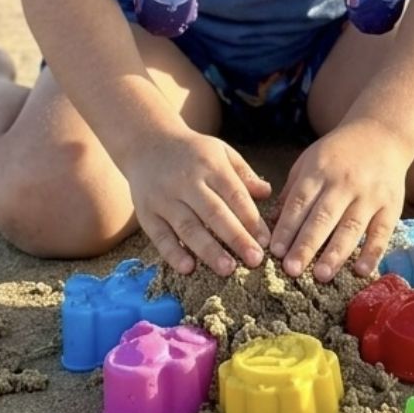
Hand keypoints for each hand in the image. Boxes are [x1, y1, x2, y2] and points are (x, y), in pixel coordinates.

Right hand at [121, 130, 271, 276]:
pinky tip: (188, 269)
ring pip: (188, 227)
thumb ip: (243, 173)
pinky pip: (160, 236)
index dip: (251, 219)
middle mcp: (187, 181)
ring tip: (228, 270)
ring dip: (209, 251)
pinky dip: (173, 253)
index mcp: (210, 165)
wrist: (146, 142)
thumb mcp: (220, 152)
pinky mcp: (146, 212)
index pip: (234, 194)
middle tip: (255, 260)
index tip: (266, 242)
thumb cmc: (191, 152)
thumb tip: (267, 193)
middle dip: (236, 238)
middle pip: (214, 213)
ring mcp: (164, 198)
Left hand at [269, 120, 408, 281]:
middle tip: (292, 270)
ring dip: (335, 253)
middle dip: (306, 245)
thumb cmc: (338, 153)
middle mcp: (344, 183)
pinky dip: (372, 252)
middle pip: (323, 217)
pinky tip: (360, 271)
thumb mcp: (309, 162)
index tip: (275, 251)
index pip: (300, 202)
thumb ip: (292, 192)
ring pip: (351, 227)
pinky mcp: (391, 206)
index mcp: (319, 171)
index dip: (287, 227)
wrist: (381, 134)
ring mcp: (369, 195)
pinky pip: (381, 232)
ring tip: (321, 275)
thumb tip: (271, 223)